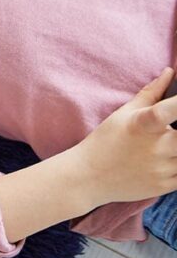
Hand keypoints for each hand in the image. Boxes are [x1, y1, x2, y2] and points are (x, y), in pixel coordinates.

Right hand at [74, 67, 176, 205]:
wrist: (89, 177)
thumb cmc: (106, 141)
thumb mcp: (123, 114)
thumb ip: (151, 93)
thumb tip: (169, 72)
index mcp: (143, 124)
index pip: (167, 110)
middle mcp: (155, 147)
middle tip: (172, 130)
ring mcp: (162, 169)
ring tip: (167, 144)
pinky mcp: (165, 185)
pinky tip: (168, 158)